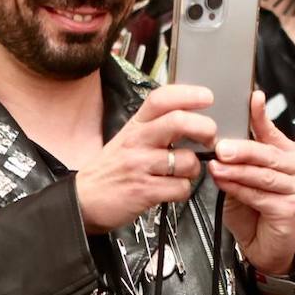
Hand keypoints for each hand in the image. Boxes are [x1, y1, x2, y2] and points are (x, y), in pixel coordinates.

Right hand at [75, 85, 214, 233]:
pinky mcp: (144, 191)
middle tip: (209, 139)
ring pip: (187, 160)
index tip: (207, 97)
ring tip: (181, 173)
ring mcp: (140, 165)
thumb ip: (156, 125)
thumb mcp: (128, 138)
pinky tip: (170, 189)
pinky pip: (181, 188)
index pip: (161, 99)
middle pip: (179, 122)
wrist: (84, 200)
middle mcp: (138, 141)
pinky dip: (182, 190)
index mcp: (135, 125)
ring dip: (193, 169)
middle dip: (205, 129)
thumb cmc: (111, 169)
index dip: (188, 94)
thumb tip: (191, 116)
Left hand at [208, 91, 294, 275]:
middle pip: (268, 154)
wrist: (263, 246)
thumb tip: (221, 143)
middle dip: (242, 149)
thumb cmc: (253, 210)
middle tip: (221, 147)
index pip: (271, 130)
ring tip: (217, 167)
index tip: (253, 98)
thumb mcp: (242, 177)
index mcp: (286, 153)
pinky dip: (239, 189)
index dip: (261, 114)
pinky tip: (225, 184)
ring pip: (263, 175)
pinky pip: (260, 195)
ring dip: (236, 171)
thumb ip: (237, 160)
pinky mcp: (292, 208)